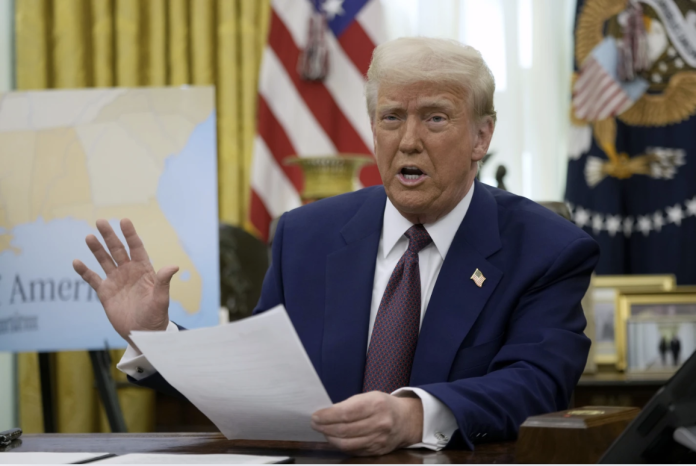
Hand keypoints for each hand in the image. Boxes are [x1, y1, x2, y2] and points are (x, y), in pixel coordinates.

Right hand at [72, 219, 178, 347]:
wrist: (143, 333)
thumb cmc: (156, 316)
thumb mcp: (161, 298)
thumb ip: (164, 281)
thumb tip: (174, 266)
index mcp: (144, 270)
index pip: (136, 248)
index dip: (130, 234)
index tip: (124, 220)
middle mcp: (129, 272)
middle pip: (118, 250)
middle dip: (110, 236)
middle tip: (100, 221)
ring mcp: (116, 281)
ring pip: (105, 260)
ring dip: (97, 249)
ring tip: (89, 236)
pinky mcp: (105, 293)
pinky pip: (93, 279)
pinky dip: (84, 271)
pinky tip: (76, 262)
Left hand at [311, 391, 422, 455]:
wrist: (406, 421)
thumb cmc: (384, 405)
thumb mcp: (369, 397)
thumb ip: (349, 405)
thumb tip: (326, 414)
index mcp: (376, 405)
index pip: (345, 413)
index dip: (327, 416)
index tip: (316, 415)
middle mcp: (379, 423)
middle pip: (344, 430)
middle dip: (325, 427)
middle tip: (315, 424)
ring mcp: (379, 440)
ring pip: (347, 444)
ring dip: (330, 438)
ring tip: (323, 431)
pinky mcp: (377, 451)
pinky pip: (353, 451)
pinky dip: (341, 445)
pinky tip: (335, 438)